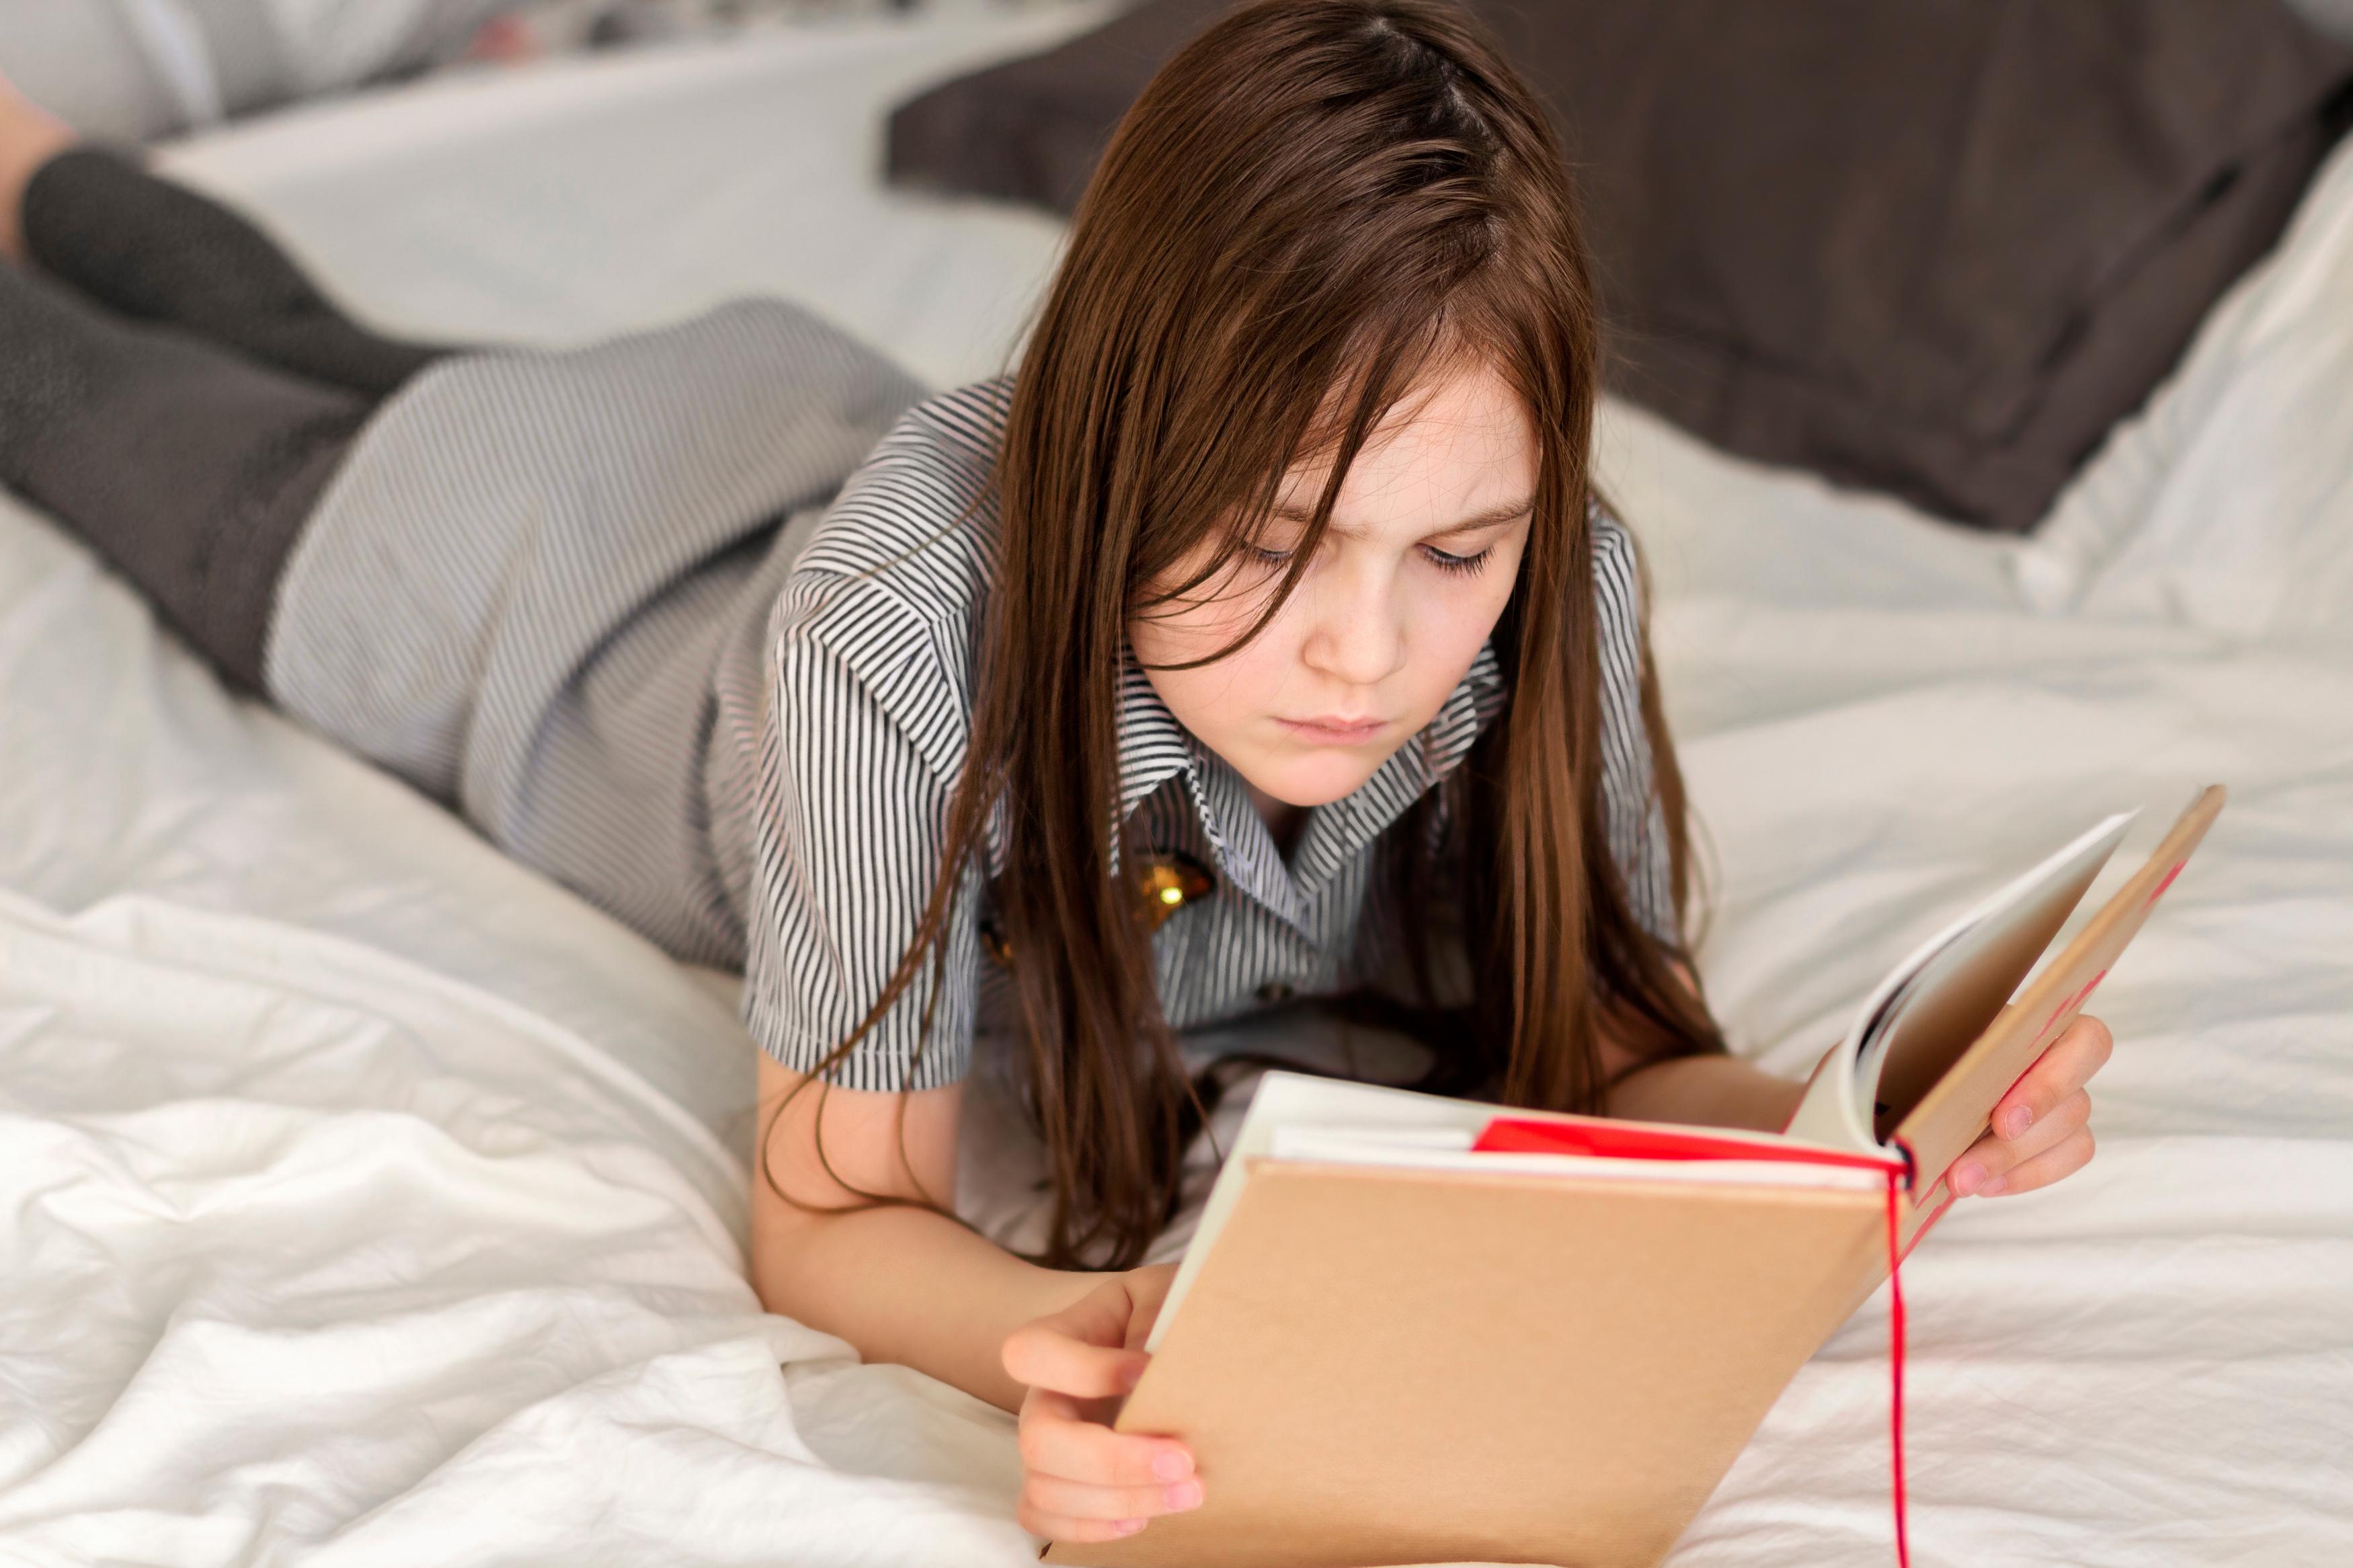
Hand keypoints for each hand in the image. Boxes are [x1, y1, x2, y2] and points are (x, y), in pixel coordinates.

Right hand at [1002, 1262, 1199, 1544]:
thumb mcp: (1170, 1296)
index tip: (1149, 1372)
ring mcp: (1047, 1444)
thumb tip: (1153, 1359)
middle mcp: (1044, 1395)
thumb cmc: (1169, 1316)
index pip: (1030, 1353)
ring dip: (1118, 1502)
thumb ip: (1160, 1314)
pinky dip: (1089, 1528)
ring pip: (1045, 1489)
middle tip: (1184, 1459)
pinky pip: (1042, 1518)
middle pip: (1039, 1440)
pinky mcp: (1060, 1483)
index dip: (1084, 1370)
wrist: (1173, 1347)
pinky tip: (1142, 1516)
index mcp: (1063, 1337)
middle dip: (1114, 1462)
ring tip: (1187, 1492)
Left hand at [1946, 1014, 2111, 1197]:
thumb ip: (1954, 1049)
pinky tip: (1985, 1184)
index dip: (2051, 1085)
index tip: (2003, 1122)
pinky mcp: (2064, 1138)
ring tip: (1962, 1180)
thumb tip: (1952, 1084)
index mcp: (2043, 1024)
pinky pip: (2063, 1162)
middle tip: (1963, 1169)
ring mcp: (2069, 1102)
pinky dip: (2022, 1177)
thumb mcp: (1937, 1035)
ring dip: (2011, 1165)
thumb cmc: (1934, 1047)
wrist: (1922, 1075)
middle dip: (2012, 1145)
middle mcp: (2065, 1061)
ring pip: (2071, 1138)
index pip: (2087, 1043)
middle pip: (2072, 1105)